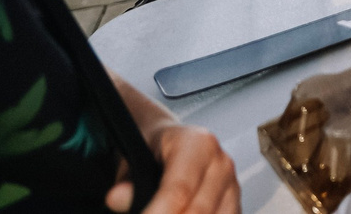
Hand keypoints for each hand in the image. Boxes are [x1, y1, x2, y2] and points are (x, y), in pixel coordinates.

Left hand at [110, 123, 236, 213]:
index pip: (179, 189)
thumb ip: (126, 180)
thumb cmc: (151, 152)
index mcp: (198, 144)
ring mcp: (232, 185)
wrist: (172, 146)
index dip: (156, 213)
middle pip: (198, 212)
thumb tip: (116, 198)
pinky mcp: (234, 204)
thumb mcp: (132, 158)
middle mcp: (221, 164)